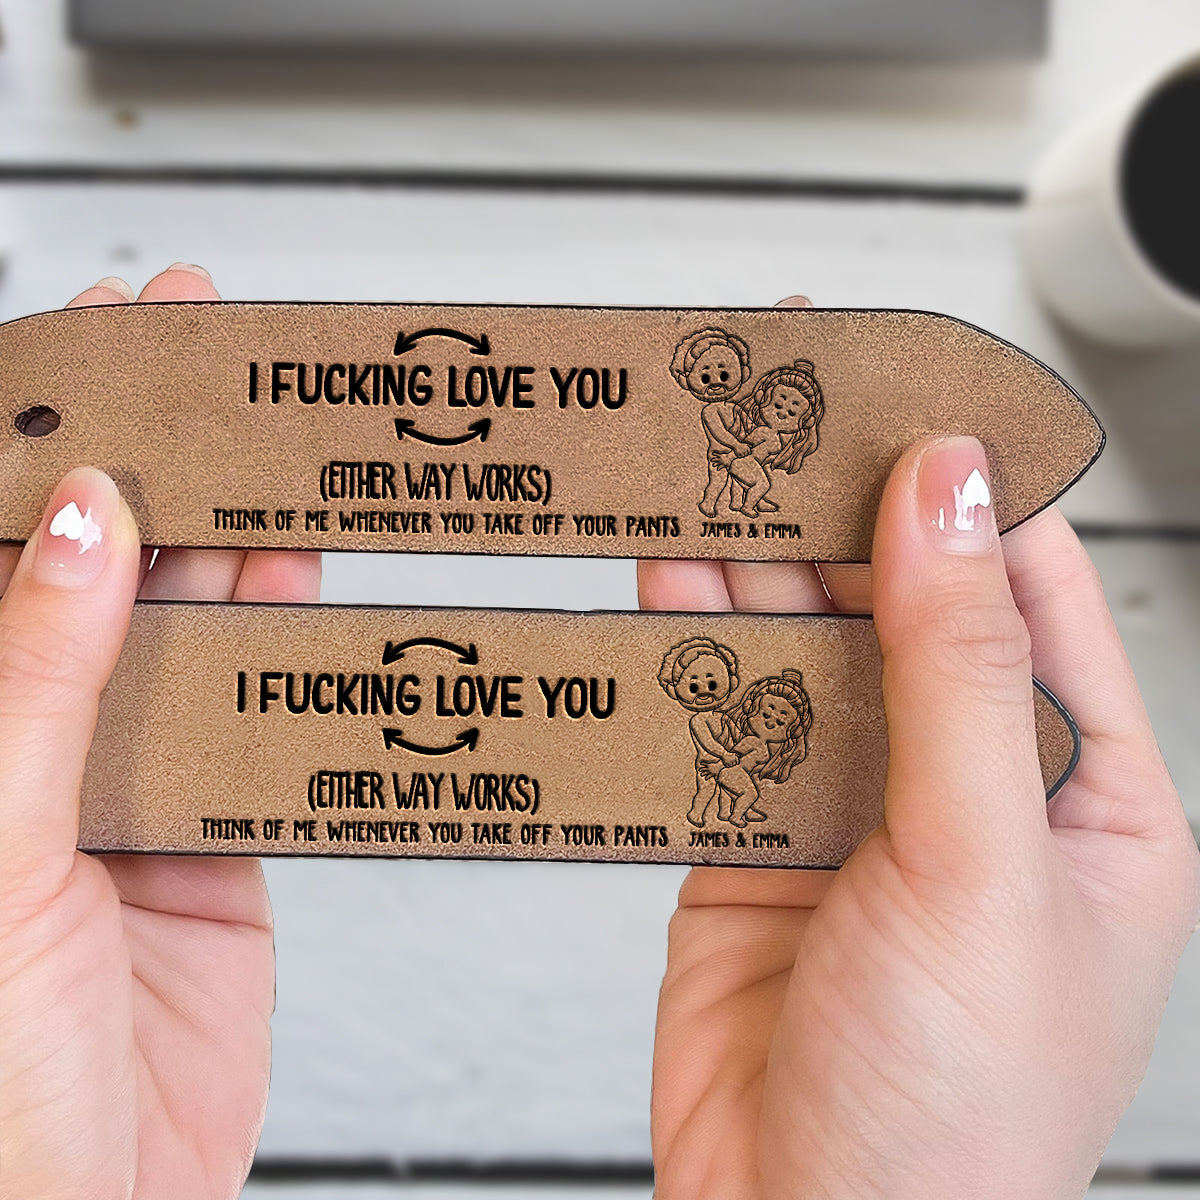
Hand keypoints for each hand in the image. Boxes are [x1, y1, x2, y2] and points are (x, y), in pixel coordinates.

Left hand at [0, 267, 320, 1197]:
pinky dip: (284, 642)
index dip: (36, 431)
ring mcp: (122, 783)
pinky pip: (256, 711)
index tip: (93, 341)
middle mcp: (24, 741)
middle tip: (205, 369)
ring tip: (271, 451)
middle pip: (91, 564)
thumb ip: (37, 677)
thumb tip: (81, 527)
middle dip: (146, 457)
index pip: (0, 544)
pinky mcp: (214, 832)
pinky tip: (298, 580)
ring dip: (227, 537)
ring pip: (181, 625)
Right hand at [642, 435, 1199, 1197]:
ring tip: (707, 460)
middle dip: (839, 503)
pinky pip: (717, 712)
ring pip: (797, 646)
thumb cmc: (953, 1115)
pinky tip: (662, 575)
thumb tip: (950, 492)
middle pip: (899, 601)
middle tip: (777, 399)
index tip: (910, 384)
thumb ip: (960, 672)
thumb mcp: (984, 868)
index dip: (974, 479)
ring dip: (751, 560)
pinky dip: (686, 643)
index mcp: (1081, 792)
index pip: (1031, 588)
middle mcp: (962, 787)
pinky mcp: (747, 837)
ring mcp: (847, 808)